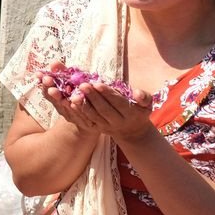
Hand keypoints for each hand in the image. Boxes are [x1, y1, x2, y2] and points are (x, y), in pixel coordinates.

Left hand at [40, 62, 154, 141]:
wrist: (132, 131)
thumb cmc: (139, 110)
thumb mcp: (146, 104)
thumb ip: (144, 97)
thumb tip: (137, 93)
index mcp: (130, 114)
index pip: (118, 103)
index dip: (107, 93)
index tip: (97, 83)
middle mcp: (117, 122)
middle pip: (103, 109)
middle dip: (92, 97)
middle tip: (82, 85)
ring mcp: (105, 127)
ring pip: (92, 116)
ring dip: (82, 104)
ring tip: (73, 93)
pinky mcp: (96, 128)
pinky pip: (85, 120)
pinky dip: (77, 111)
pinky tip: (68, 102)